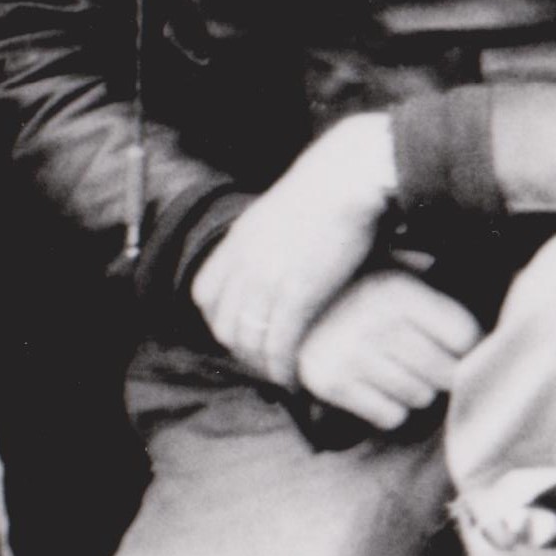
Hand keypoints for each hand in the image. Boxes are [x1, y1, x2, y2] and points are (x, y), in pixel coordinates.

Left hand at [190, 112, 399, 387]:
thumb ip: (268, 241)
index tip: (244, 337)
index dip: (221, 322)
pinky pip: (280, 344)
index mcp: (238, 240)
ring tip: (283, 378)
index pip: (205, 296)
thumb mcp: (280, 214)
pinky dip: (284, 368)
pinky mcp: (299, 293)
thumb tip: (276, 259)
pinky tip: (297, 379)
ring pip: (250, 340)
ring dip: (264, 367)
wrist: (350, 175)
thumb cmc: (329, 191)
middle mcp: (245, 261)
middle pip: (224, 325)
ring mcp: (269, 278)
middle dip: (242, 353)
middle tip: (266, 367)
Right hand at [290, 270, 483, 433]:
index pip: (465, 338)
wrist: (290, 312)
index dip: (466, 346)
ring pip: (420, 397)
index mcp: (397, 287)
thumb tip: (502, 299)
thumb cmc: (359, 294)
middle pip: (446, 372)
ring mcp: (348, 352)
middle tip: (421, 359)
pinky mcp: (330, 382)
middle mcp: (372, 318)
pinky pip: (390, 417)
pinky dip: (388, 409)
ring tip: (393, 368)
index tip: (453, 344)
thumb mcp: (396, 271)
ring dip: (415, 390)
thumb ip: (439, 284)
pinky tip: (373, 386)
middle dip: (441, 371)